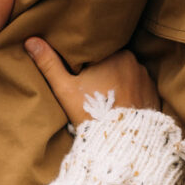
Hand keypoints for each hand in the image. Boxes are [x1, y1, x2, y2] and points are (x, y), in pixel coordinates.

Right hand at [25, 37, 157, 126]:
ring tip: (105, 95)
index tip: (79, 68)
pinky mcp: (153, 93)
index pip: (97, 48)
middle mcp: (133, 60)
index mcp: (113, 53)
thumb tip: (30, 40)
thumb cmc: (92, 114)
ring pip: (126, 72)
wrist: (124, 143)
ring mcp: (145, 77)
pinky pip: (138, 86)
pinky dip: (130, 91)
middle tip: (91, 85)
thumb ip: (49, 64)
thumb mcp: (65, 89)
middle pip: (112, 59)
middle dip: (103, 68)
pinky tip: (120, 103)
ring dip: (117, 80)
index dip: (86, 57)